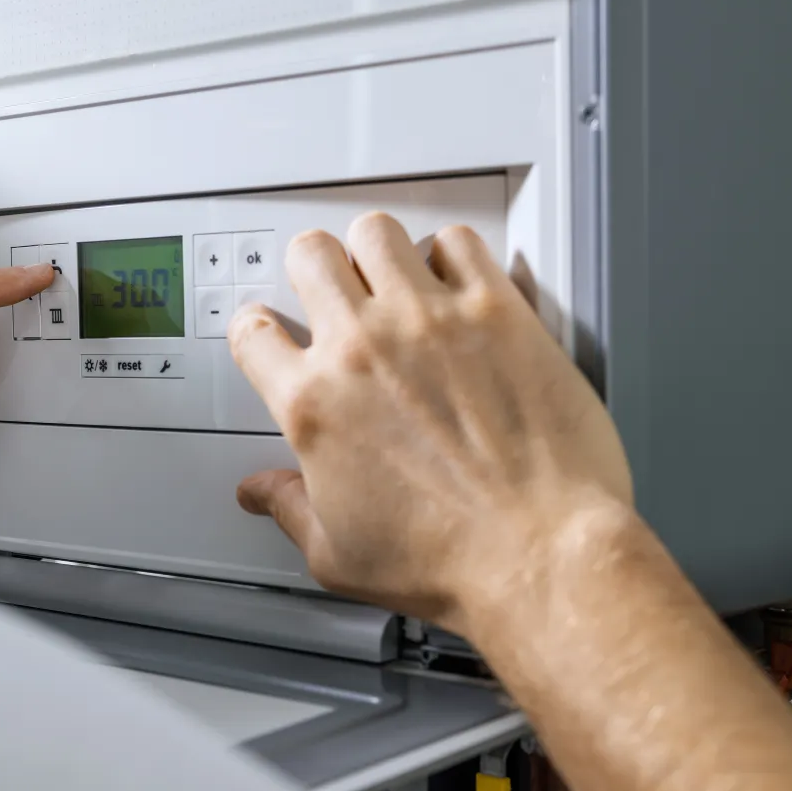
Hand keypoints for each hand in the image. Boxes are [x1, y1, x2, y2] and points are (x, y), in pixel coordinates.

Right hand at [228, 216, 634, 633]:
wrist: (539, 554)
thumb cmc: (450, 560)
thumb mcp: (339, 554)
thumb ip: (290, 509)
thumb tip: (263, 494)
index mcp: (314, 404)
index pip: (252, 331)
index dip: (259, 329)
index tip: (274, 334)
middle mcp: (363, 349)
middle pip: (311, 256)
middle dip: (317, 269)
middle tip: (335, 289)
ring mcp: (429, 322)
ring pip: (377, 231)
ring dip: (380, 252)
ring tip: (396, 276)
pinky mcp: (496, 311)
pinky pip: (459, 242)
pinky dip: (453, 254)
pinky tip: (459, 282)